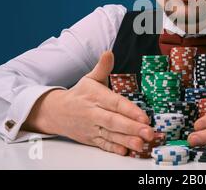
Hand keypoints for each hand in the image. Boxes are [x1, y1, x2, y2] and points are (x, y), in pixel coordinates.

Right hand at [23, 51, 153, 155]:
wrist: (55, 112)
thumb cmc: (79, 94)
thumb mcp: (90, 78)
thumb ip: (102, 67)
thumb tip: (109, 53)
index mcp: (96, 97)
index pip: (115, 104)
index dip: (130, 111)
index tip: (144, 116)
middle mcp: (94, 113)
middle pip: (114, 122)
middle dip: (132, 128)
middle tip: (149, 132)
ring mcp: (92, 128)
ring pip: (111, 136)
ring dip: (127, 141)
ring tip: (142, 144)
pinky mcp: (91, 139)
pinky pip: (103, 145)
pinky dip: (114, 149)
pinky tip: (125, 152)